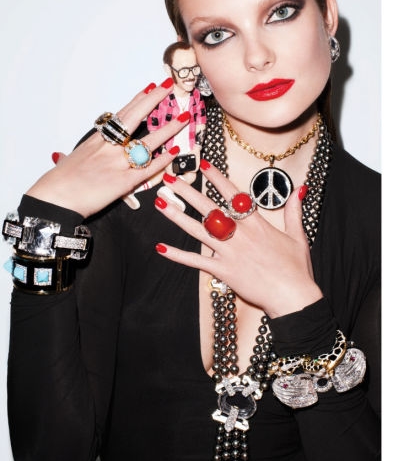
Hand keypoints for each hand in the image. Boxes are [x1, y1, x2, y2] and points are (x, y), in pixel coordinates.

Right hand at [26, 79, 189, 217]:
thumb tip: (61, 157)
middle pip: (136, 117)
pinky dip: (163, 160)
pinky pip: (149, 169)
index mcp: (97, 140)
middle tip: (168, 86)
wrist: (55, 198)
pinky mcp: (124, 182)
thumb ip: (73, 156)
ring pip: (148, 141)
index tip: (150, 87)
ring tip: (183, 117)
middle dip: (154, 100)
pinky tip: (175, 152)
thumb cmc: (60, 182)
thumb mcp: (68, 161)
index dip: (138, 100)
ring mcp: (118, 163)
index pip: (122, 114)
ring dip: (168, 128)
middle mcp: (109, 147)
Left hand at [154, 161, 322, 317]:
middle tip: (170, 177)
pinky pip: (196, 261)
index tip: (202, 164)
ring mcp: (229, 252)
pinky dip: (178, 255)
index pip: (232, 194)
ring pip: (197, 230)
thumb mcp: (298, 236)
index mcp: (257, 224)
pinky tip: (161, 247)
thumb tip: (300, 188)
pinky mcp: (223, 271)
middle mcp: (240, 234)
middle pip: (208, 207)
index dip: (216, 177)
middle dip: (187, 191)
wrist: (293, 296)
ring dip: (176, 215)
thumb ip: (293, 211)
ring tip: (159, 202)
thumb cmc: (297, 268)